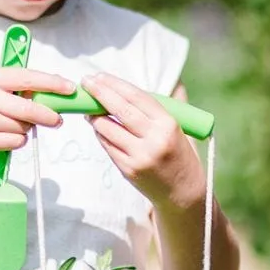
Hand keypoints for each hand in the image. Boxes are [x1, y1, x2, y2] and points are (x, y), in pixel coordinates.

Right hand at [0, 68, 74, 157]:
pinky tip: (5, 136)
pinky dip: (17, 141)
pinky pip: (15, 141)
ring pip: (22, 127)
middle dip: (47, 115)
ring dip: (26, 129)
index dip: (51, 83)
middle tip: (57, 120)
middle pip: (28, 108)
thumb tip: (55, 86)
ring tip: (12, 126)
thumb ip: (18, 86)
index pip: (26, 78)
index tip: (68, 88)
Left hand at [81, 73, 205, 209]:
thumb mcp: (181, 128)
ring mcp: (139, 156)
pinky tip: (98, 127)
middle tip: (86, 82)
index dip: (115, 84)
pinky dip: (101, 134)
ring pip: (108, 128)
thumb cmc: (180, 154)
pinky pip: (108, 146)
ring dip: (95, 116)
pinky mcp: (128, 169)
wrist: (182, 193)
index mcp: (168, 124)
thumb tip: (174, 78)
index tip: (100, 76)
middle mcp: (154, 139)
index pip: (137, 97)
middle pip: (120, 109)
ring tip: (90, 108)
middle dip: (100, 93)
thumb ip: (171, 103)